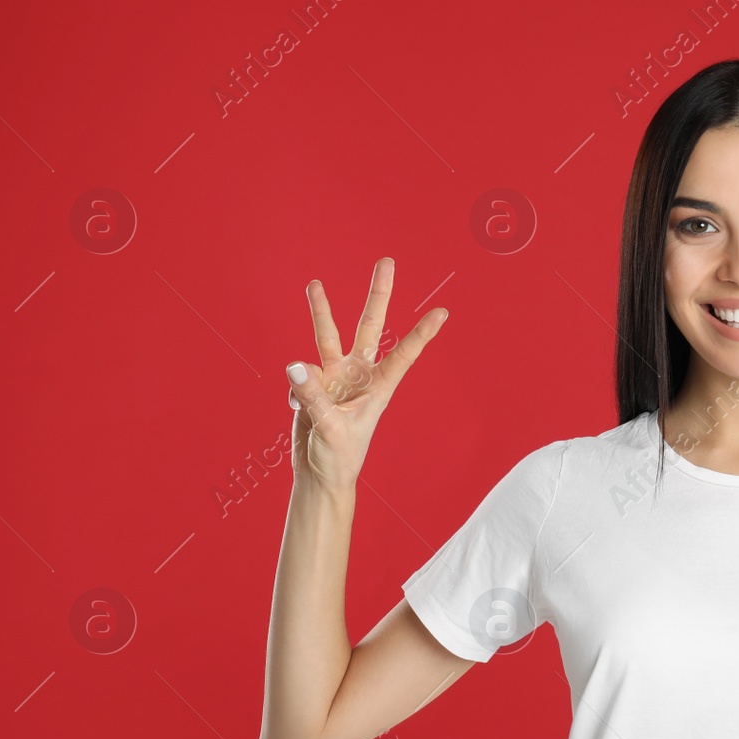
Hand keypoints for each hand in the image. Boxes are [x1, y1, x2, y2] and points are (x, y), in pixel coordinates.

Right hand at [285, 257, 447, 492]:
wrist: (319, 475)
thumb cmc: (338, 458)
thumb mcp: (330, 429)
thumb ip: (314, 396)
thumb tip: (296, 365)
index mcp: (378, 387)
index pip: (403, 355)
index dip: (422, 335)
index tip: (442, 313)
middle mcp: (359, 375)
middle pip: (369, 326)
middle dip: (378, 295)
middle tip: (387, 262)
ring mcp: (335, 377)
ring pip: (328, 335)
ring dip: (321, 311)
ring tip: (314, 284)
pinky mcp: (313, 384)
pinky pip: (299, 378)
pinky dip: (296, 393)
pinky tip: (302, 414)